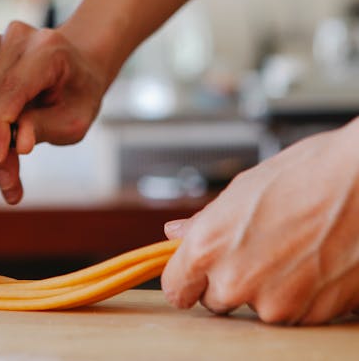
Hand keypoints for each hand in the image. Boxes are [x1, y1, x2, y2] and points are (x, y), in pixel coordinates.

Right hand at [0, 21, 109, 203]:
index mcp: (46, 50)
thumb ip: (46, 128)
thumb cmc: (79, 90)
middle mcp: (15, 40)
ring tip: (9, 166)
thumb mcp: (76, 118)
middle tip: (8, 182)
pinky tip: (2, 142)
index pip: (10, 88)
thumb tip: (17, 144)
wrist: (77, 64)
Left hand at [161, 117, 358, 324]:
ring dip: (267, 290)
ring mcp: (275, 302)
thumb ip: (204, 221)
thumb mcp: (243, 190)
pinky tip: (312, 262)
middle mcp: (234, 281)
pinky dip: (300, 296)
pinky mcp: (311, 315)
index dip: (186, 280)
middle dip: (228, 281)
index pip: (175, 289)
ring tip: (290, 250)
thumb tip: (176, 232)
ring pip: (256, 309)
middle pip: (214, 301)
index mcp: (207, 247)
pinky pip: (293, 314)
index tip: (193, 276)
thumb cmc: (308, 175)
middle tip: (254, 250)